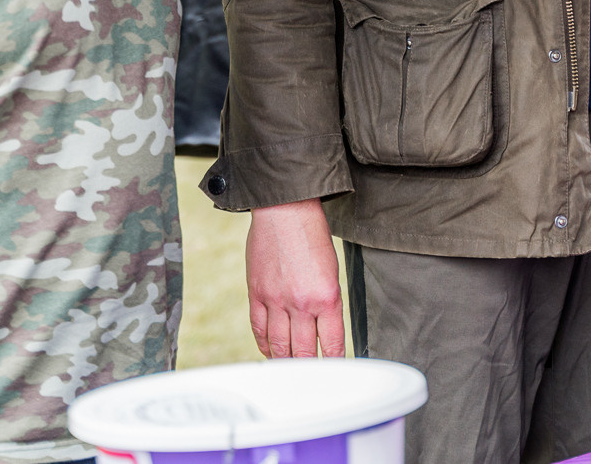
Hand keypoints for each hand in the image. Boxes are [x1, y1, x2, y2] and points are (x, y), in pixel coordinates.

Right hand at [245, 199, 343, 357]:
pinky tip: (271, 351)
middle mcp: (301, 303)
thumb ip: (326, 302)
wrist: (285, 210)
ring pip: (279, 346)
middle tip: (310, 378)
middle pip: (303, 351)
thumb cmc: (313, 236)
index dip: (334, 362)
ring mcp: (275, 300)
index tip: (334, 372)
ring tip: (290, 371)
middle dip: (309, 368)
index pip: (332, 343)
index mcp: (327, 297)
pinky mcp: (256, 294)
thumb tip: (322, 330)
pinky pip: (259, 329)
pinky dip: (265, 345)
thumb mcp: (332, 271)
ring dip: (285, 361)